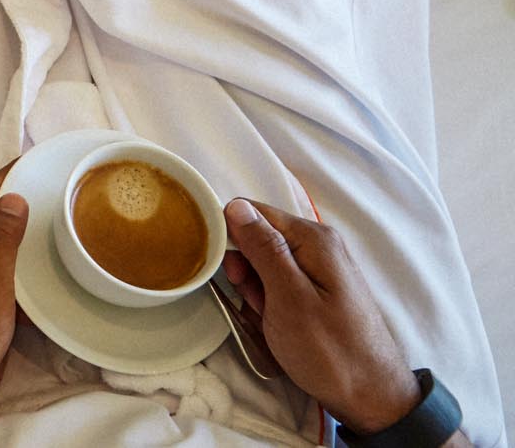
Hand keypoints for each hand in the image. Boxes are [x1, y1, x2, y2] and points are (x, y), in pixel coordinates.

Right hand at [222, 198, 423, 435]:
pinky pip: (280, 283)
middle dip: (246, 270)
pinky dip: (271, 302)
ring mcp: (321, 268)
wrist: (372, 398)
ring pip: (265, 264)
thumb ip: (263, 248)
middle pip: (258, 238)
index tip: (233, 275)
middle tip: (258, 304)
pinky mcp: (319, 290)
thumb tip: (235, 205)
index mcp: (314, 238)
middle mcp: (320, 244)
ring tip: (272, 319)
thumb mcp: (288, 298)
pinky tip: (278, 323)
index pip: (250, 212)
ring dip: (257, 290)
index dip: (231, 238)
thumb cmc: (329, 350)